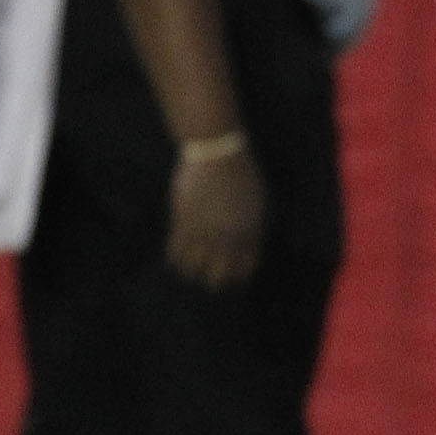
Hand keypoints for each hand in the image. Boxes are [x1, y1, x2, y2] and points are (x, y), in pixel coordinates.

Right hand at [167, 144, 264, 289]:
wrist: (218, 153)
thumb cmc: (242, 173)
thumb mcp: (260, 202)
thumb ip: (254, 227)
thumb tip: (248, 245)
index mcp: (250, 234)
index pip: (245, 269)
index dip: (238, 276)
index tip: (230, 274)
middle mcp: (228, 239)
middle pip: (219, 277)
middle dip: (215, 281)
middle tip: (209, 275)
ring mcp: (205, 233)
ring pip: (194, 270)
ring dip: (192, 271)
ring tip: (191, 267)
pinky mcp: (183, 223)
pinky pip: (176, 253)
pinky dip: (175, 259)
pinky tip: (177, 256)